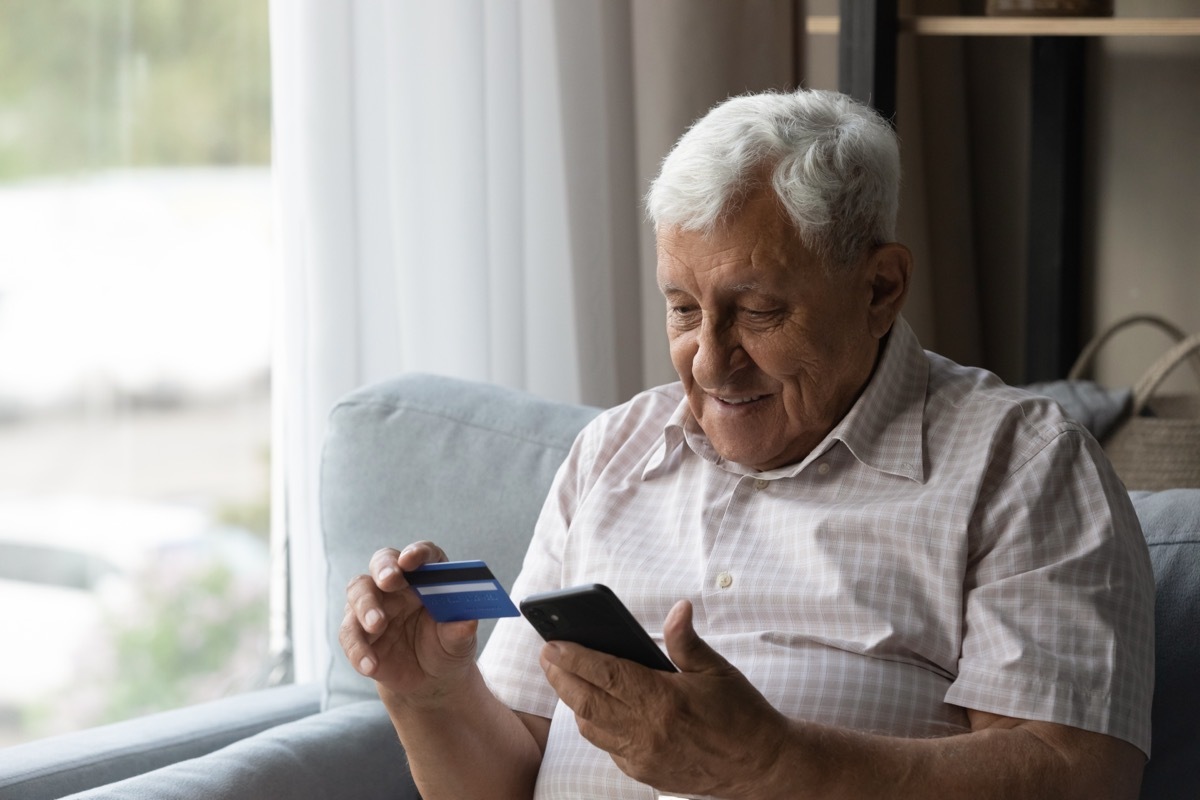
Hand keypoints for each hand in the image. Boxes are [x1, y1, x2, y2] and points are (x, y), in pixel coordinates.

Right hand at [339, 542, 479, 707]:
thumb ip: (459, 632)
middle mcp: (398, 585)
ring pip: (358, 592)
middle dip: (384, 568)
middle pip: (383, 563)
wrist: (430, 679)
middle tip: (389, 581)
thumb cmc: (447, 647)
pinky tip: (369, 664)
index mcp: (427, 577)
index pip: (423, 553)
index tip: (411, 560)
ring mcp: (374, 606)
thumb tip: (466, 623)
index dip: (417, 553)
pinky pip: (350, 634)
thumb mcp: (458, 643)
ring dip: (365, 606)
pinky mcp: (358, 632)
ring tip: (376, 625)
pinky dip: (358, 649)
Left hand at [539, 599, 790, 798]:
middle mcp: (648, 731)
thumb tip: (677, 608)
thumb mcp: (717, 670)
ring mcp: (644, 756)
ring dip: (575, 701)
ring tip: (566, 678)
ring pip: (591, 727)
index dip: (574, 657)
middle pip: (586, 700)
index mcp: (663, 700)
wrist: (762, 766)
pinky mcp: (646, 773)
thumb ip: (687, 640)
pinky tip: (597, 708)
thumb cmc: (742, 714)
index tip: (552, 643)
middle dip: (560, 676)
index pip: (606, 673)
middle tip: (547, 655)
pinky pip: (608, 747)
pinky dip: (597, 726)